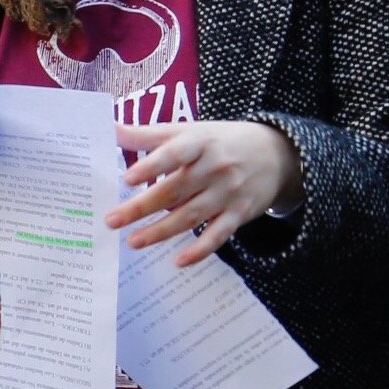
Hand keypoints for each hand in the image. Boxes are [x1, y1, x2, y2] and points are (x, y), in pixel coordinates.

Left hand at [109, 122, 302, 266]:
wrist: (277, 154)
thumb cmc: (220, 142)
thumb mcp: (188, 131)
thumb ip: (149, 134)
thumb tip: (110, 128)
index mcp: (199, 143)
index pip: (174, 154)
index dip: (151, 166)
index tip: (127, 179)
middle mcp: (215, 168)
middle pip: (175, 190)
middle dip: (142, 207)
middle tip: (112, 220)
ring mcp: (228, 193)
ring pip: (191, 215)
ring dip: (162, 231)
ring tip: (134, 241)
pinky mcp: (239, 214)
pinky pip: (218, 235)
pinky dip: (200, 250)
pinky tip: (179, 261)